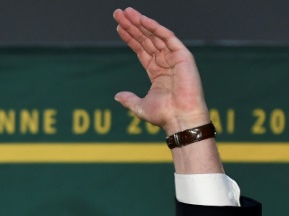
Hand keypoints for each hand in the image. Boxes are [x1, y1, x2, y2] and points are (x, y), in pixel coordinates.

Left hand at [113, 8, 209, 134]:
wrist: (180, 118)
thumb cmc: (164, 115)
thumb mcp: (140, 106)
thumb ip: (129, 99)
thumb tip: (117, 96)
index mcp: (157, 72)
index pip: (141, 49)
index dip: (130, 38)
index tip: (119, 27)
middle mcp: (165, 62)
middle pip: (146, 39)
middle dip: (132, 26)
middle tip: (118, 13)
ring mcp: (174, 57)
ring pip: (154, 35)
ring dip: (139, 22)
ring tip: (125, 12)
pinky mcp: (182, 55)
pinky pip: (167, 36)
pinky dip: (154, 27)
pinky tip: (142, 19)